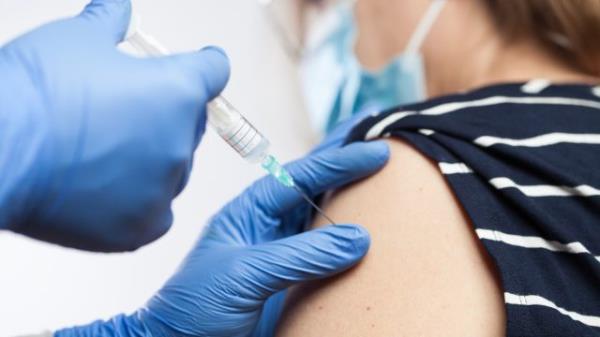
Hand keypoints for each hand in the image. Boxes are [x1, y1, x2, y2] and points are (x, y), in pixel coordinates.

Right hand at [0, 0, 229, 250]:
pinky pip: (155, 210)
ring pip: (173, 168)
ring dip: (152, 158)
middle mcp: (181, 142)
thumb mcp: (75, 40)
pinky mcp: (143, 227)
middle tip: (127, 112)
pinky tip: (105, 188)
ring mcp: (164, 189)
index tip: (204, 65)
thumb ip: (110, 21)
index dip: (206, 65)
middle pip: (191, 123)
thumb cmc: (35, 91)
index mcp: (178, 91)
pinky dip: (138, 199)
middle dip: (169, 114)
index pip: (214, 72)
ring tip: (104, 152)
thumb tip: (119, 9)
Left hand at [55, 140, 389, 336]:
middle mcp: (270, 226)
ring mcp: (284, 253)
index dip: (340, 160)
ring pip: (326, 216)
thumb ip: (299, 255)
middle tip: (380, 137)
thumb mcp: (244, 274)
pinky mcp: (294, 282)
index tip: (377, 151)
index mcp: (251, 211)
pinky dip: (353, 242)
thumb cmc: (193, 308)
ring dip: (354, 197)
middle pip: (316, 186)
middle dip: (347, 160)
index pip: (302, 176)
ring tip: (383, 175)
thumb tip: (358, 238)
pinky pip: (330, 255)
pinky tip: (372, 231)